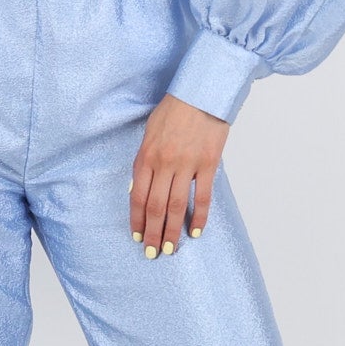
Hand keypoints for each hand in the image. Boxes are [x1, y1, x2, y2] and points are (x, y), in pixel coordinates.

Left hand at [130, 94, 228, 257]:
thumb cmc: (175, 110)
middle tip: (153, 253)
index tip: (137, 237)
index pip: (137, 196)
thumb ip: (145, 161)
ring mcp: (187, 165)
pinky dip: (199, 216)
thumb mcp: (150, 132)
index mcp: (146, 156)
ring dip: (172, 231)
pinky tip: (196, 231)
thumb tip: (141, 188)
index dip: (136, 221)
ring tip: (171, 249)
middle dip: (152, 233)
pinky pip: (202, 196)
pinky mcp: (208, 164)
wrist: (201, 92)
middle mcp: (164, 163)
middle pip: (155, 207)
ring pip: (176, 206)